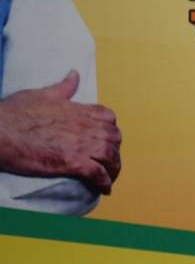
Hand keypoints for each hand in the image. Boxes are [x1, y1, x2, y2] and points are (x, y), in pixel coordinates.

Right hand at [0, 70, 121, 193]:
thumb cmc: (11, 114)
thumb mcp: (40, 94)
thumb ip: (62, 87)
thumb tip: (75, 75)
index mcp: (76, 110)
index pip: (108, 117)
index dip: (110, 129)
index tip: (104, 139)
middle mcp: (82, 126)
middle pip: (114, 137)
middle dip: (114, 150)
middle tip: (107, 161)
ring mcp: (78, 144)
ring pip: (110, 156)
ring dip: (113, 168)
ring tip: (108, 178)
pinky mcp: (70, 161)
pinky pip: (97, 172)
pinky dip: (103, 181)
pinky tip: (103, 188)